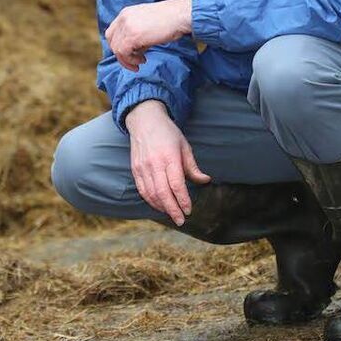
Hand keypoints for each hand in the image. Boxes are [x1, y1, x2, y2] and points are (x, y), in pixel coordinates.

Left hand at [105, 0, 191, 71]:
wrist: (180, 15)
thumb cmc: (169, 20)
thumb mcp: (146, 23)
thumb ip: (135, 32)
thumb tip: (133, 50)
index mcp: (125, 13)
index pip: (111, 32)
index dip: (117, 45)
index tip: (127, 54)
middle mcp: (123, 18)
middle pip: (112, 41)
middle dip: (121, 55)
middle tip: (133, 62)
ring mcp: (127, 27)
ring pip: (117, 49)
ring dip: (127, 60)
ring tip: (140, 62)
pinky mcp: (133, 36)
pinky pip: (124, 52)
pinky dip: (131, 60)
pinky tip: (142, 60)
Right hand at [125, 100, 210, 225]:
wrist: (144, 120)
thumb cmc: (168, 133)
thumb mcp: (184, 146)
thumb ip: (193, 166)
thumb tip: (205, 181)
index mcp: (169, 157)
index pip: (176, 184)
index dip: (183, 200)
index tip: (189, 210)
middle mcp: (154, 164)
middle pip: (163, 193)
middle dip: (172, 210)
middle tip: (181, 220)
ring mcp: (142, 167)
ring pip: (151, 194)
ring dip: (162, 207)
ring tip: (172, 214)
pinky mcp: (135, 169)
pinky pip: (142, 190)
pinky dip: (151, 201)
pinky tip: (159, 205)